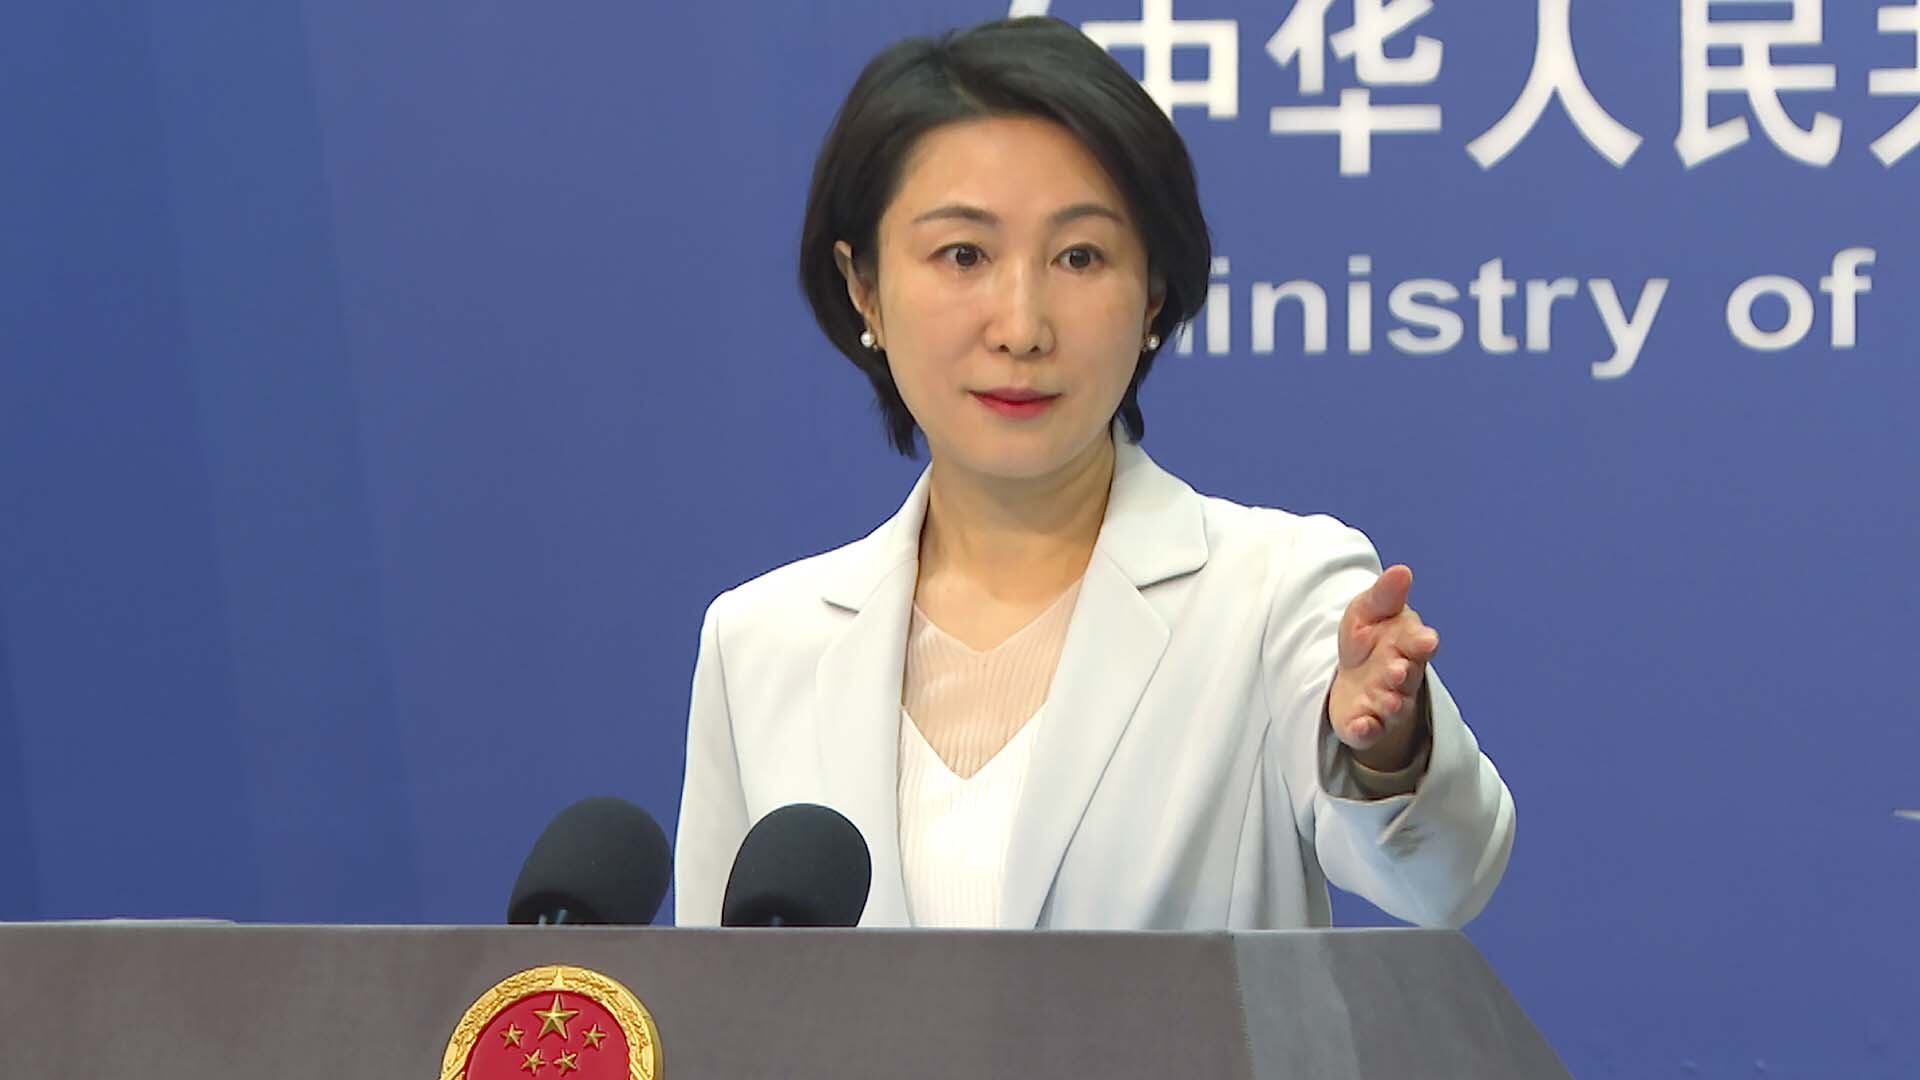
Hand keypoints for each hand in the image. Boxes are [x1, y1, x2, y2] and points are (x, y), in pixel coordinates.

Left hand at [1328, 565, 1438, 770]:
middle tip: (1398, 670)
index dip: (1421, 641)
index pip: (1417, 643)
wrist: (1354, 680)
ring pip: (1393, 705)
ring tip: (1386, 700)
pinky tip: (1360, 726)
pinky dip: (1365, 730)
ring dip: (1390, 703)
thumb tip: (1401, 570)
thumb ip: (1384, 596)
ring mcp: (1385, 702)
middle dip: (1403, 673)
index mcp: (1406, 645)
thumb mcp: (1368, 612)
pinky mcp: (1367, 724)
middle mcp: (1401, 676)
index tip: (1427, 639)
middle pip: (1406, 676)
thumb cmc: (1368, 640)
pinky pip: (1368, 730)